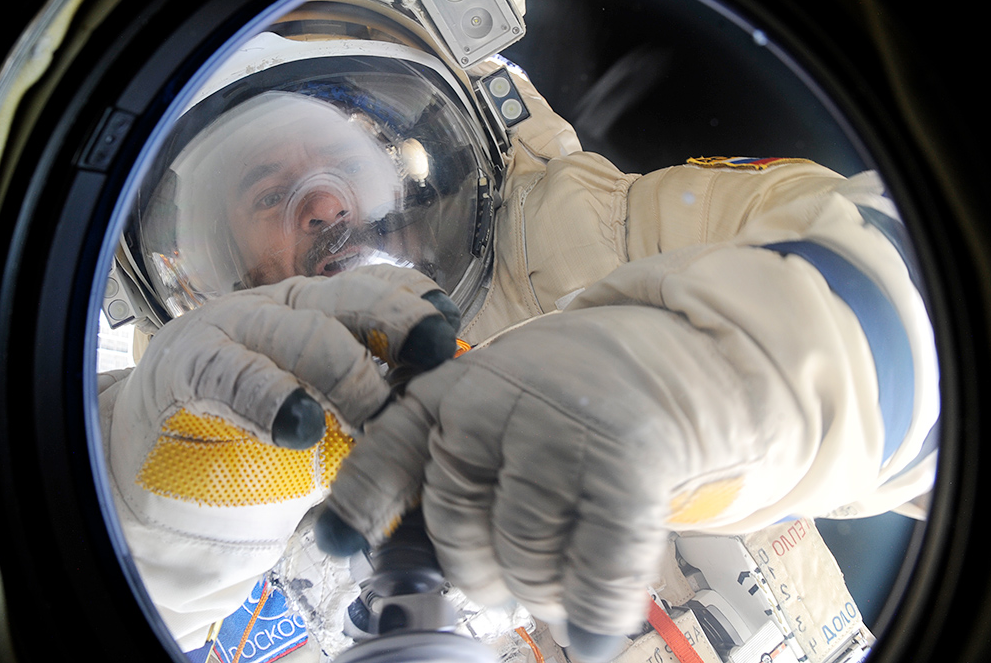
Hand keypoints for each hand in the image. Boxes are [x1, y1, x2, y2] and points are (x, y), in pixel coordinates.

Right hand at [118, 264, 460, 448]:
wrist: (156, 467)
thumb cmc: (253, 449)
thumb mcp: (324, 430)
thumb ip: (375, 422)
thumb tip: (448, 432)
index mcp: (325, 316)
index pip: (382, 290)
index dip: (419, 304)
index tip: (455, 329)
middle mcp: (286, 312)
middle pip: (354, 300)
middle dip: (401, 320)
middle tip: (437, 353)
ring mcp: (236, 333)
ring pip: (303, 332)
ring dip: (347, 371)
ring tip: (372, 413)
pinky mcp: (189, 368)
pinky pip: (234, 373)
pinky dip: (271, 397)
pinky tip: (299, 426)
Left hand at [316, 305, 762, 661]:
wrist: (653, 361)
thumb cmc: (549, 403)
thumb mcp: (477, 403)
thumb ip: (428, 461)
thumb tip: (365, 548)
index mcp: (448, 395)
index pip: (388, 453)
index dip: (360, 504)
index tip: (338, 544)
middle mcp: (495, 411)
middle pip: (460, 530)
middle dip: (480, 574)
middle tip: (507, 577)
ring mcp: (559, 436)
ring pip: (525, 556)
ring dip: (540, 591)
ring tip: (554, 583)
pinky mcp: (625, 466)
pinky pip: (596, 566)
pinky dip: (592, 609)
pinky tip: (592, 630)